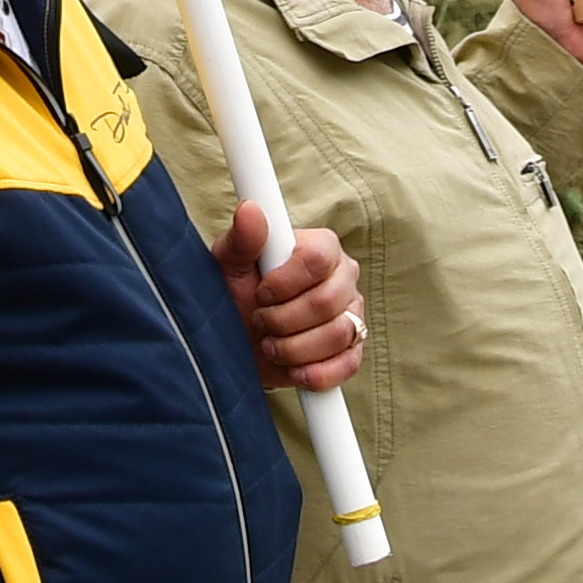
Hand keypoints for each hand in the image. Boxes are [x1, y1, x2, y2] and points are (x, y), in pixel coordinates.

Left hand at [220, 203, 365, 393]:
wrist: (240, 342)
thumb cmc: (235, 296)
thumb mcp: (229, 265)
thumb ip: (242, 239)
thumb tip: (249, 210)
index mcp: (320, 248)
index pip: (319, 258)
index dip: (286, 282)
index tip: (261, 293)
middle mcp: (343, 277)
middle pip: (328, 301)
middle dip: (283, 320)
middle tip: (259, 322)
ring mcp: (352, 314)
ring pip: (338, 334)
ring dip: (293, 348)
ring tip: (270, 346)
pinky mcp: (352, 350)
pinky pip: (348, 364)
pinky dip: (317, 373)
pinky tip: (294, 371)